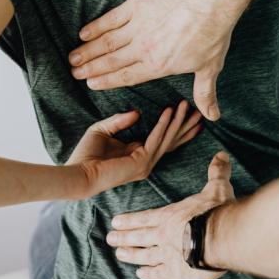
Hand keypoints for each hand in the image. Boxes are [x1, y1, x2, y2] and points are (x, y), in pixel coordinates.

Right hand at [68, 0, 245, 120]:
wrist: (210, 1)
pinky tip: (84, 33)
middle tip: (75, 73)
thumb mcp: (209, 68)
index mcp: (157, 66)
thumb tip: (212, 116)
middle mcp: (143, 49)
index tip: (91, 84)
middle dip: (91, 68)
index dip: (107, 81)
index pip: (126, 76)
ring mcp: (138, 27)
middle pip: (111, 61)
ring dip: (88, 51)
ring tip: (73, 58)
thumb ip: (204, 93)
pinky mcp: (136, 6)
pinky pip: (111, 19)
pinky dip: (96, 26)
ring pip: (106, 42)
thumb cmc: (212, 35)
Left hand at [68, 100, 200, 196]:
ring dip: (178, 121)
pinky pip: (155, 139)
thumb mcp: (103, 130)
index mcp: (137, 154)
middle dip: (186, 125)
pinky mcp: (141, 163)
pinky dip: (163, 124)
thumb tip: (138, 112)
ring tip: (187, 105)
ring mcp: (145, 164)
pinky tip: (169, 111)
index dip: (176, 127)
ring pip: (167, 139)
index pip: (163, 140)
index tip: (187, 113)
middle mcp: (145, 161)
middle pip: (172, 141)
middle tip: (200, 111)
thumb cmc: (86, 155)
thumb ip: (119, 121)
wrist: (78, 173)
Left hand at [106, 152, 234, 278]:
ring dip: (131, 255)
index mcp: (170, 216)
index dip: (130, 220)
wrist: (221, 238)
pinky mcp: (176, 273)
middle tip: (110, 239)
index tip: (115, 222)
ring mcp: (167, 255)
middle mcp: (164, 235)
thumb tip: (221, 155)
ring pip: (144, 255)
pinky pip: (158, 274)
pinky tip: (141, 274)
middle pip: (139, 236)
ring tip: (119, 255)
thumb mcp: (217, 188)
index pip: (145, 218)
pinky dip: (148, 274)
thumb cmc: (218, 212)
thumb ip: (217, 173)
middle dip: (123, 237)